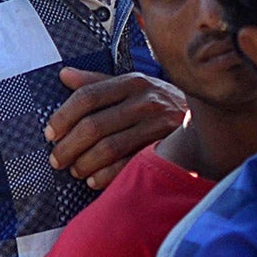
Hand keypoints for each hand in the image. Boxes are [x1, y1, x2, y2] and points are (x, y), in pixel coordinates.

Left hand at [46, 69, 187, 189]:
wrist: (207, 119)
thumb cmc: (157, 103)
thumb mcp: (131, 86)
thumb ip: (97, 82)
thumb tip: (64, 74)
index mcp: (132, 83)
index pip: (87, 97)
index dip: (63, 116)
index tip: (49, 133)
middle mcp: (146, 101)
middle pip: (94, 125)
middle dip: (69, 146)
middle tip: (56, 159)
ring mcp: (158, 126)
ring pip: (109, 147)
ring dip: (85, 163)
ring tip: (74, 171)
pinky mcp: (167, 149)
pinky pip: (129, 165)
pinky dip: (106, 176)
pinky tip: (94, 181)